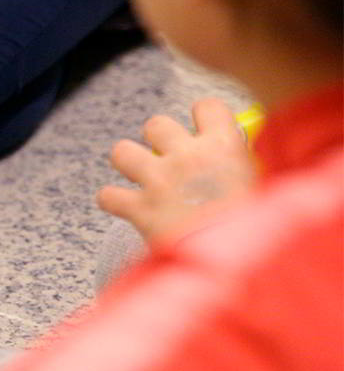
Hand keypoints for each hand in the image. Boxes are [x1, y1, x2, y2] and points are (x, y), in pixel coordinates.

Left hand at [96, 98, 257, 242]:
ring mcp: (159, 181)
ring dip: (129, 163)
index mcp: (223, 147)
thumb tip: (232, 157)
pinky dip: (113, 202)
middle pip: (156, 124)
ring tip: (142, 178)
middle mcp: (187, 157)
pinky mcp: (139, 208)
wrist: (238, 263)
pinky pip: (107, 195)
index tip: (202, 131)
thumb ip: (241, 166)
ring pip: (122, 151)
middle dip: (158, 139)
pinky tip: (126, 209)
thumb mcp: (263, 187)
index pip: (207, 107)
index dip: (202, 116)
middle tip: (170, 161)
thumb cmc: (259, 230)